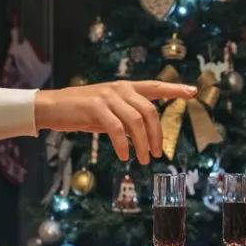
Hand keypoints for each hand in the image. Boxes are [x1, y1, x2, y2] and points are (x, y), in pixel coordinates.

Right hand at [34, 80, 195, 163]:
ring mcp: (108, 97)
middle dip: (157, 135)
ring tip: (144, 159)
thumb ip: (126, 116)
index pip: (155, 86)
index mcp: (125, 87)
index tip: (193, 92)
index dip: (175, 89)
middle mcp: (120, 89)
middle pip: (150, 111)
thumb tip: (143, 134)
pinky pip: (117, 129)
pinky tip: (123, 156)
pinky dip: (123, 145)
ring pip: (136, 122)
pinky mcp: (96, 108)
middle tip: (157, 153)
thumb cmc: (80, 111)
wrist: (52, 107)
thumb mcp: (108, 111)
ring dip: (143, 143)